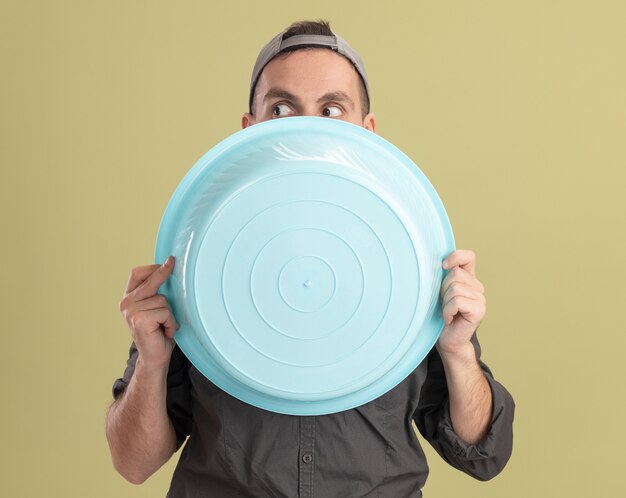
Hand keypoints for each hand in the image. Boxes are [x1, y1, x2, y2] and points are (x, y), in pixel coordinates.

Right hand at [119, 256, 178, 370]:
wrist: (155, 358)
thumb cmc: (159, 332)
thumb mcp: (156, 308)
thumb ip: (157, 292)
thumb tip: (170, 270)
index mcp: (128, 298)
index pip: (137, 274)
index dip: (153, 268)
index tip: (169, 261)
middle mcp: (126, 304)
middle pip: (150, 281)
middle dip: (164, 273)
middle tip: (172, 262)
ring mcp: (131, 312)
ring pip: (162, 299)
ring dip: (170, 314)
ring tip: (164, 325)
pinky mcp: (140, 321)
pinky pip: (165, 312)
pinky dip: (170, 322)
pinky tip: (164, 331)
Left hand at [437, 250, 485, 355]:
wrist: (448, 340)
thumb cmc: (441, 316)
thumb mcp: (440, 292)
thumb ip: (444, 277)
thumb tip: (438, 263)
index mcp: (469, 279)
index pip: (468, 257)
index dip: (455, 257)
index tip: (443, 267)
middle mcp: (478, 287)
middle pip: (455, 274)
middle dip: (443, 290)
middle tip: (445, 304)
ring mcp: (481, 299)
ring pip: (455, 288)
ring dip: (445, 302)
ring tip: (448, 312)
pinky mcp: (479, 310)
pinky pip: (457, 301)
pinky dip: (448, 310)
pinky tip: (450, 318)